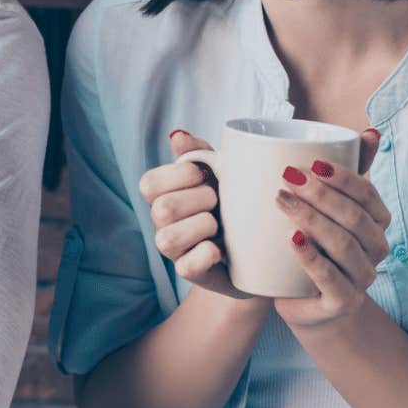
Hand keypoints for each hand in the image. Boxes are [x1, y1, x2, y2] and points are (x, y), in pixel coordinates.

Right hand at [138, 130, 266, 303]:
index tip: (205, 174)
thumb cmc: (232, 201)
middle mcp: (163, 223)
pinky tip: (222, 248)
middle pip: (161, 209)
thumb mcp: (220, 172)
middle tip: (218, 200)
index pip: (149, 183)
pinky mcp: (191, 273)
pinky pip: (188, 266)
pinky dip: (207, 254)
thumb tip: (177, 135)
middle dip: (197, 199)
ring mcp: (175, 251)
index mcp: (165, 195)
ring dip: (202, 225)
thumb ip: (198, 153)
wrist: (257, 245)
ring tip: (221, 224)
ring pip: (167, 239)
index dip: (179, 175)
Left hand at [273, 128, 388, 329]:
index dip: (343, 177)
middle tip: (287, 178)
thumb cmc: (320, 247)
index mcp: (378, 224)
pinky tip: (292, 239)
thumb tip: (371, 131)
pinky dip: (311, 257)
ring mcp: (362, 279)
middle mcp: (377, 250)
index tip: (311, 161)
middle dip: (320, 194)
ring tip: (281, 200)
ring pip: (342, 245)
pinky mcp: (342, 302)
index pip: (367, 195)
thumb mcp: (333, 210)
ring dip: (311, 219)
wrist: (310, 304)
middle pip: (353, 217)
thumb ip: (349, 173)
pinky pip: (330, 278)